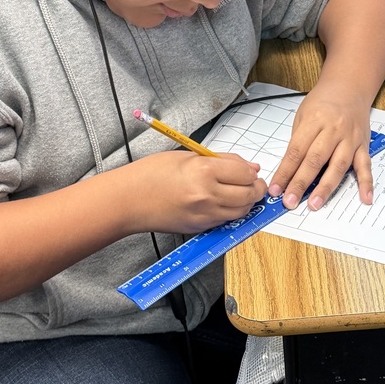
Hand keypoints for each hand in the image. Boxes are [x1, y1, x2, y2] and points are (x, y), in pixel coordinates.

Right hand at [126, 151, 266, 234]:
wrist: (129, 200)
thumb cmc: (152, 174)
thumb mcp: (189, 156)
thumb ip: (224, 161)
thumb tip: (250, 167)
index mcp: (204, 171)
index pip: (245, 175)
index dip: (251, 173)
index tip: (251, 171)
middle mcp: (207, 195)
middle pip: (248, 195)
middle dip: (255, 188)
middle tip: (252, 182)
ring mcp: (204, 215)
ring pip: (241, 211)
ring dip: (246, 202)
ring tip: (238, 192)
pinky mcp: (200, 227)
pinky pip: (226, 220)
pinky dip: (231, 211)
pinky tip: (223, 201)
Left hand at [267, 84, 372, 211]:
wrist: (349, 87)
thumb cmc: (323, 102)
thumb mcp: (303, 114)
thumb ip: (298, 140)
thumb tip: (289, 170)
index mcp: (314, 121)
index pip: (296, 151)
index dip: (285, 171)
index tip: (275, 189)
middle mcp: (333, 130)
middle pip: (315, 160)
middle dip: (300, 182)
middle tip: (289, 201)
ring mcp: (350, 139)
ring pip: (338, 166)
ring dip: (326, 187)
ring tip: (314, 204)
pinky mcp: (363, 145)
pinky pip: (365, 166)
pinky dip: (367, 183)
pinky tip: (365, 199)